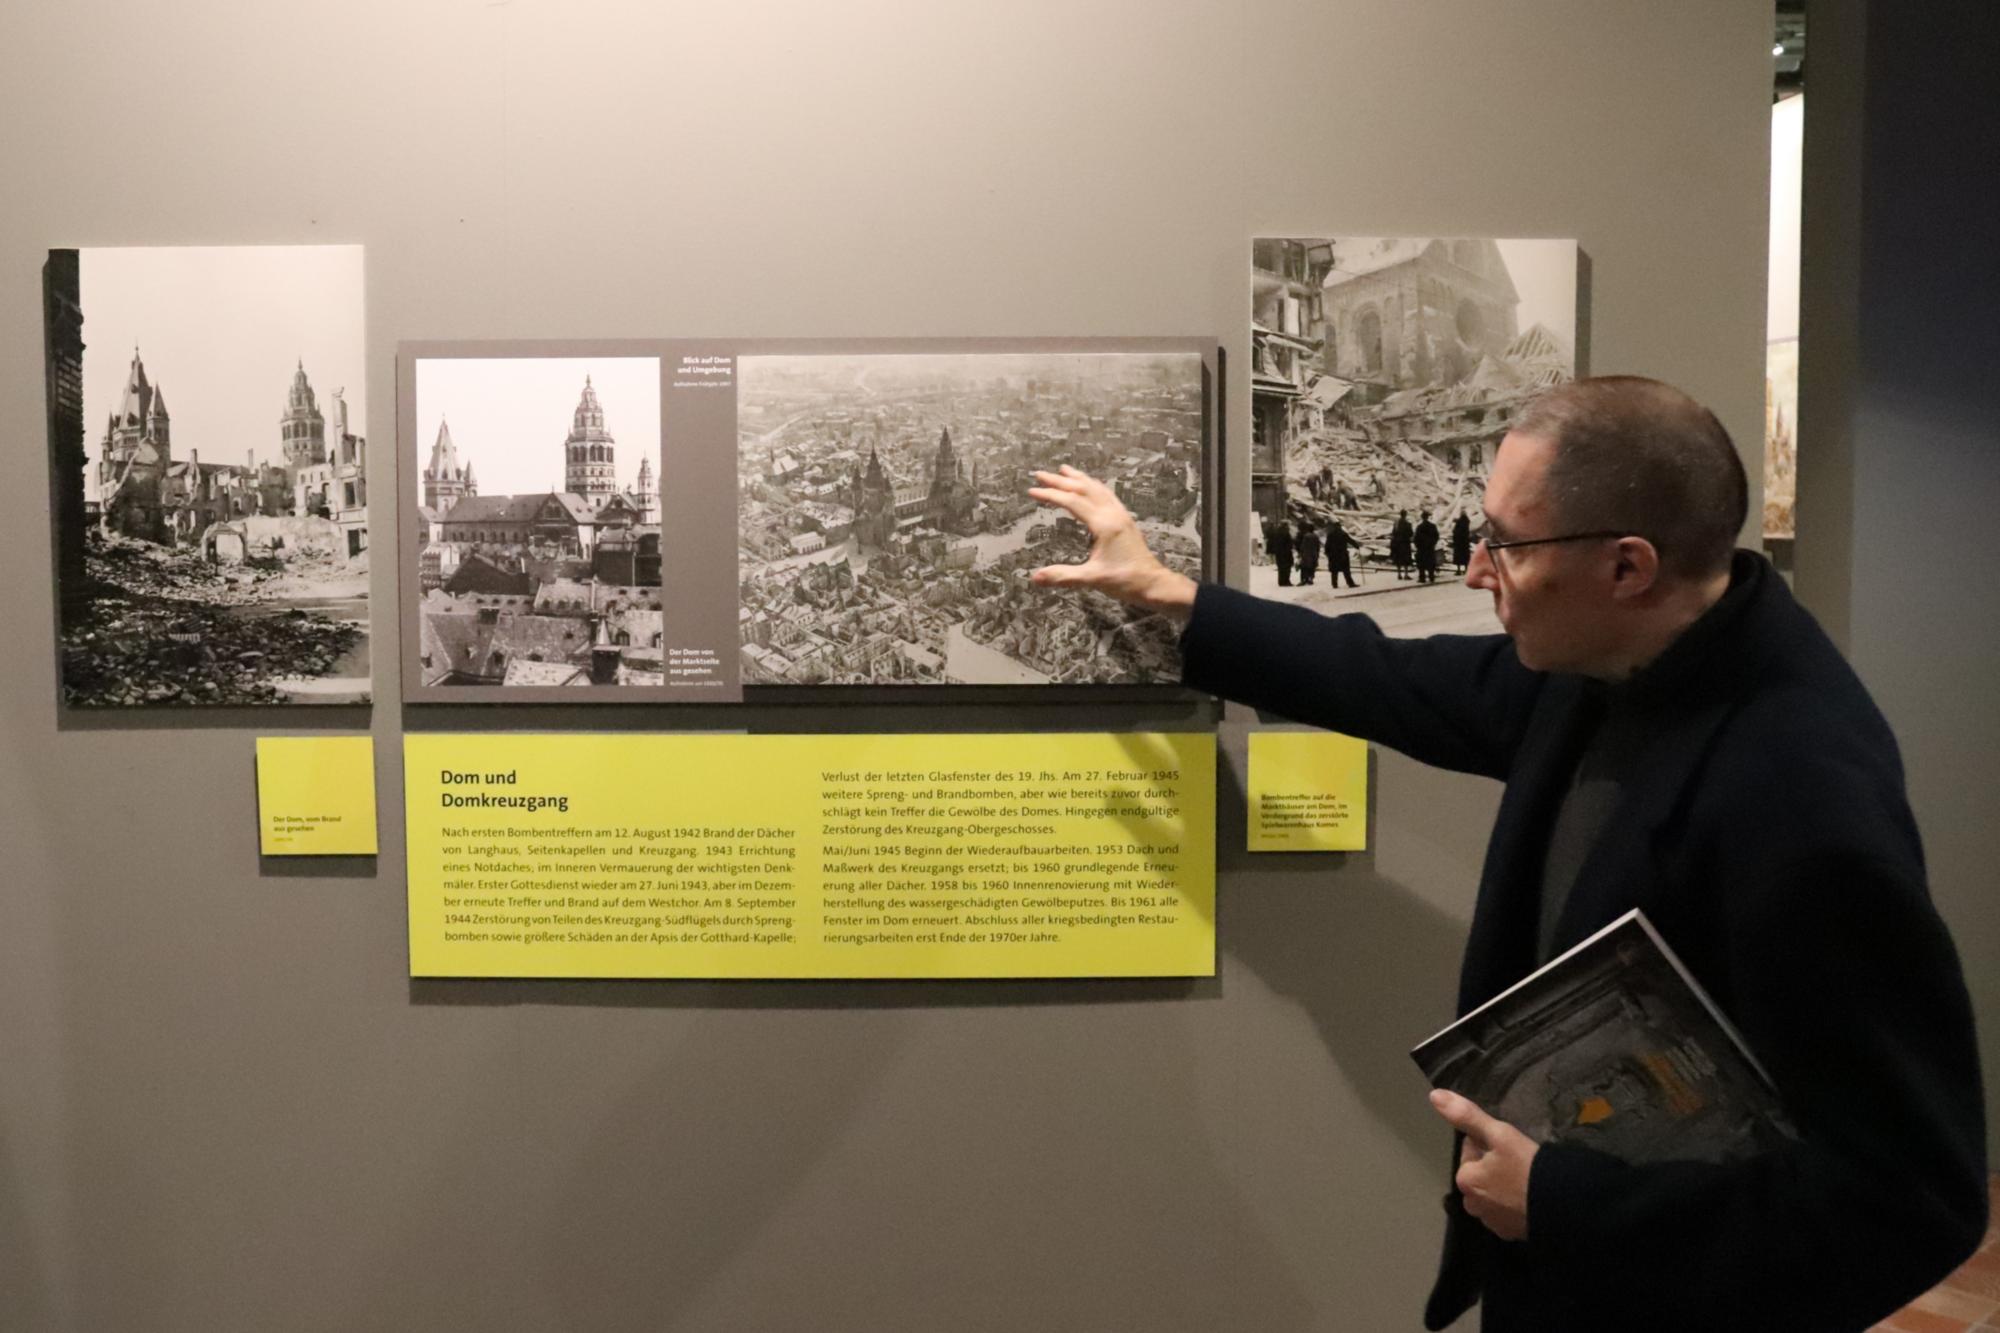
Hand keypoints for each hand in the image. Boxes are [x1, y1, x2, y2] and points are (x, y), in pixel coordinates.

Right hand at [1027, 466, 1196, 620]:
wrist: (1154, 583)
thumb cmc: (1126, 581)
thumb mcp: (1092, 579)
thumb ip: (1063, 576)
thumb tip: (1036, 577)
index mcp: (1104, 525)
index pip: (1073, 502)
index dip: (1051, 494)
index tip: (1033, 490)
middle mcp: (1113, 515)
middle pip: (1084, 489)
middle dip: (1060, 480)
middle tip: (1041, 474)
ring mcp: (1121, 515)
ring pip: (1097, 489)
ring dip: (1079, 478)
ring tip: (1064, 470)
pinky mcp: (1125, 520)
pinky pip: (1107, 495)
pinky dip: (1094, 486)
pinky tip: (1091, 486)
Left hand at [1430, 1089, 1537, 1241]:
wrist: (1561, 1206)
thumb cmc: (1527, 1167)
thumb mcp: (1499, 1134)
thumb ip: (1467, 1116)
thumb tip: (1434, 1096)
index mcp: (1465, 1180)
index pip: (1470, 1151)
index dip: (1490, 1144)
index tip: (1509, 1146)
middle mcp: (1472, 1205)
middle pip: (1480, 1175)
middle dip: (1495, 1168)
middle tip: (1520, 1164)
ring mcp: (1491, 1222)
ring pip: (1493, 1195)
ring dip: (1504, 1187)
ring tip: (1526, 1180)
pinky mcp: (1510, 1235)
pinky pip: (1506, 1213)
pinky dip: (1514, 1205)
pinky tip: (1530, 1198)